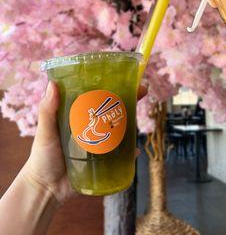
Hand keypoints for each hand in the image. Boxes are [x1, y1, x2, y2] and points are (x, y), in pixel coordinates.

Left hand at [23, 82, 146, 204]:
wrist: (46, 190)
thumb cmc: (42, 157)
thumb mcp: (45, 131)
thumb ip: (48, 110)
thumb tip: (53, 83)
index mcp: (80, 116)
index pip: (99, 96)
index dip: (112, 86)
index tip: (124, 77)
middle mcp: (93, 127)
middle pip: (114, 110)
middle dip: (129, 101)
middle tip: (141, 93)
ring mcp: (101, 144)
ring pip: (121, 130)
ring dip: (132, 125)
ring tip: (138, 121)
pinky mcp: (105, 161)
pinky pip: (122, 154)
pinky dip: (131, 152)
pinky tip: (136, 150)